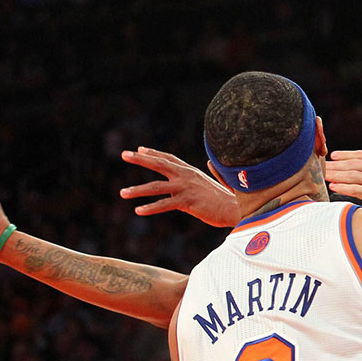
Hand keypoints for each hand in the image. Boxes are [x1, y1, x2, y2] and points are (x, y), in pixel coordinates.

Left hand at [120, 147, 237, 227]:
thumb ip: (213, 171)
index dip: (154, 153)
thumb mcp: (219, 181)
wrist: (237, 209)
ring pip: (156, 187)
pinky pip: (165, 204)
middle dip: (140, 159)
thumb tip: (211, 162)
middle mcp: (187, 176)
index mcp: (192, 171)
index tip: (140, 149)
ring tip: (123, 193)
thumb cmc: (230, 198)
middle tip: (124, 154)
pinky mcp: (187, 201)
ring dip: (138, 189)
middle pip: (159, 164)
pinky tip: (139, 211)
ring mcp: (186, 188)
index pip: (169, 158)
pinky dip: (151, 208)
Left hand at [326, 137, 361, 205]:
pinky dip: (343, 187)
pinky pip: (354, 190)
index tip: (335, 155)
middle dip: (336, 164)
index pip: (361, 154)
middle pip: (352, 164)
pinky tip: (333, 186)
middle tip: (322, 165)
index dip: (346, 155)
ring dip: (335, 175)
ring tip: (323, 175)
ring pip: (350, 176)